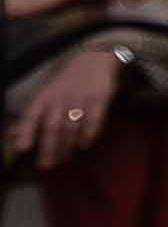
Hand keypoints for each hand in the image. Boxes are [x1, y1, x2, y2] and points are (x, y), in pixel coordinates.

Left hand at [9, 43, 125, 170]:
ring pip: (71, 128)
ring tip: (63, 158)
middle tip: (45, 165)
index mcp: (43, 97)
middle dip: (48, 148)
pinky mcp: (99, 99)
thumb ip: (27, 119)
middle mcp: (60, 98)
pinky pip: (93, 122)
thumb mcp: (43, 96)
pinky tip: (83, 144)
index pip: (31, 114)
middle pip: (52, 126)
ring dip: (66, 146)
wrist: (93, 61)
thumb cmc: (63, 84)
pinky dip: (88, 136)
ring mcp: (80, 99)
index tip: (22, 148)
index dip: (26, 131)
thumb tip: (9, 138)